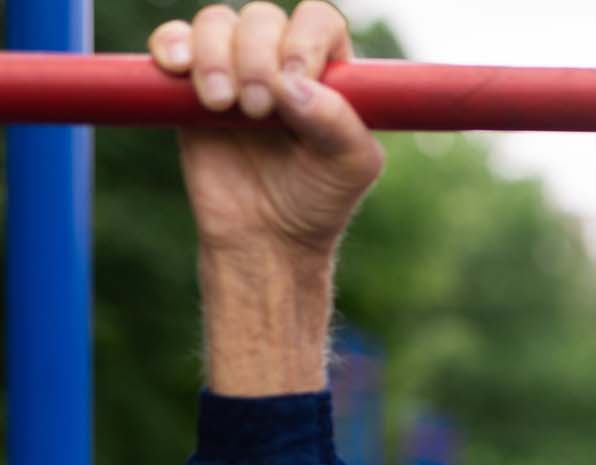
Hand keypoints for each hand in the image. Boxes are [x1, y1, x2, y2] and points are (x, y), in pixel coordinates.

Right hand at [148, 1, 383, 260]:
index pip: (318, 20)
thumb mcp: (350, 167)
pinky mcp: (189, 86)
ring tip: (222, 105)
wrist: (265, 237)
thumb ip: (337, 122)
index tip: (291, 80)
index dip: (302, 40)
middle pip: (262, 18)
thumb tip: (290, 82)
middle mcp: (280, 61)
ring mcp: (233, 69)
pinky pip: (173, 40)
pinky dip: (171, 43)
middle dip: (255, 57)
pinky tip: (178, 68)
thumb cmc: (318, 200)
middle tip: (256, 109)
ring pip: (216, 22)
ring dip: (214, 55)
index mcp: (328, 71)